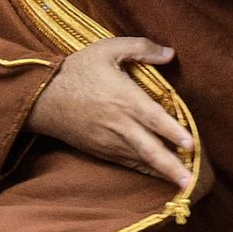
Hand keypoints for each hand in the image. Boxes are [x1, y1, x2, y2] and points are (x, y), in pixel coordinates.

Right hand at [25, 38, 194, 187]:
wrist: (42, 97)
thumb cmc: (77, 70)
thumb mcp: (107, 49)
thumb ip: (141, 47)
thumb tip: (170, 53)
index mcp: (124, 98)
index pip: (154, 118)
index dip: (172, 131)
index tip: (191, 144)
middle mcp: (120, 124)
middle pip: (150, 149)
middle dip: (171, 167)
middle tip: (190, 182)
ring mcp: (110, 141)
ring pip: (141, 161)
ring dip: (163, 172)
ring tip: (184, 184)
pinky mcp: (102, 150)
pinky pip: (128, 163)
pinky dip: (145, 171)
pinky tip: (160, 176)